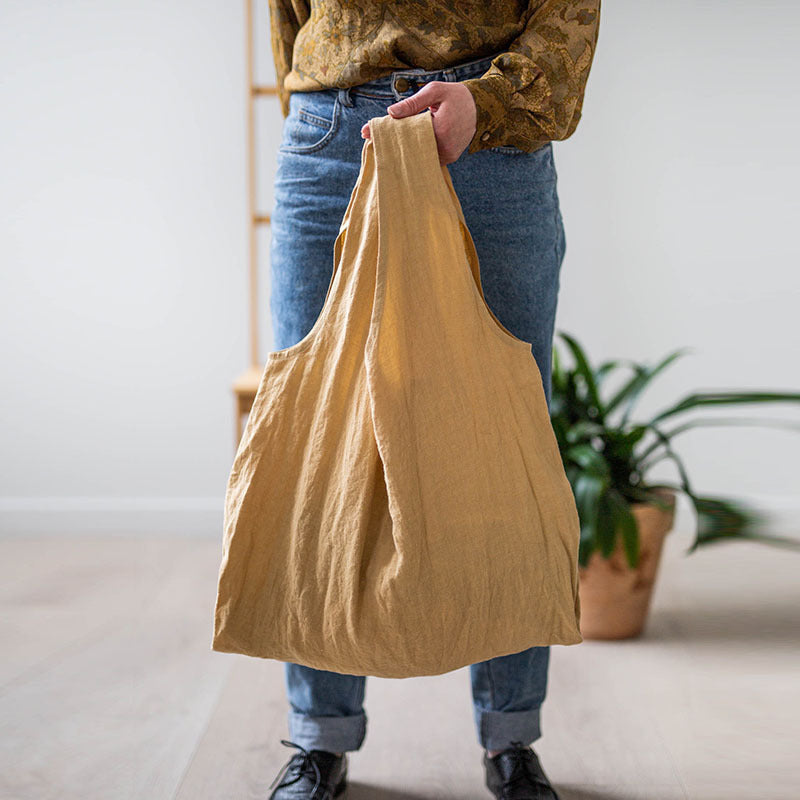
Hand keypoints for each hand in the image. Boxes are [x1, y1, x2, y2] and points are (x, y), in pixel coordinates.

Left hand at [360, 81, 476, 165]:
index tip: (366, 133)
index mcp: (440, 131)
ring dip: (405, 150)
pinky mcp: (450, 159)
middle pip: (411, 149)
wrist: (480, 106)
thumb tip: (391, 112)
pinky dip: (417, 152)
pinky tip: (404, 147)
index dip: (387, 134)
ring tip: (386, 143)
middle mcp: (444, 149)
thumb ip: (413, 102)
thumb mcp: (435, 91)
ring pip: (420, 155)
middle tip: (371, 139)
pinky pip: (429, 157)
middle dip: (392, 144)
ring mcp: (448, 156)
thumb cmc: (456, 95)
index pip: (407, 136)